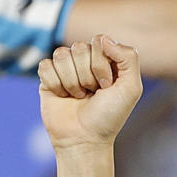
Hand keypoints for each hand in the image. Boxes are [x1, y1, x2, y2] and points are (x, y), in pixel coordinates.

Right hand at [37, 35, 141, 149]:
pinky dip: (55, 84)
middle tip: (93, 93)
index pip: (99, 41)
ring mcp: (67, 68)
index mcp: (109, 59)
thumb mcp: (131, 88)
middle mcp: (87, 60)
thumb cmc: (110, 115)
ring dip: (72, 81)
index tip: (107, 85)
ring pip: (62, 55)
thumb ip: (128, 58)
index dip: (102, 64)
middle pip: (79, 47)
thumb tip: (103, 38)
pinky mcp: (48, 77)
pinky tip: (63, 96)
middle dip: (87, 75)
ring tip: (79, 96)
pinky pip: (45, 65)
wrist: (84, 138)